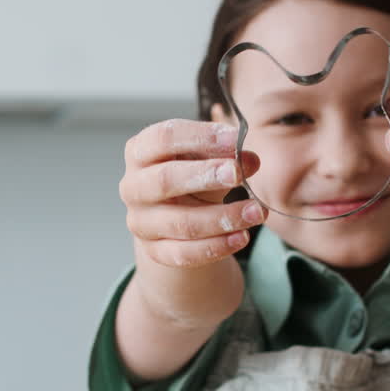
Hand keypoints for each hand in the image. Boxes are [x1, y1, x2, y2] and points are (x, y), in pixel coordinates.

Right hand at [120, 119, 267, 267]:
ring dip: (222, 218)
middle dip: (205, 176)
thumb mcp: (207, 159)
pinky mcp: (154, 251)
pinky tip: (242, 237)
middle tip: (238, 174)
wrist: (178, 217)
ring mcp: (141, 221)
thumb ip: (227, 156)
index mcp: (140, 151)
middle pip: (164, 180)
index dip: (200, 137)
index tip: (235, 138)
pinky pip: (184, 253)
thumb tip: (250, 160)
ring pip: (180, 223)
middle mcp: (133, 186)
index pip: (164, 137)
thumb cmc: (191, 177)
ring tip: (256, 211)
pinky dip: (216, 246)